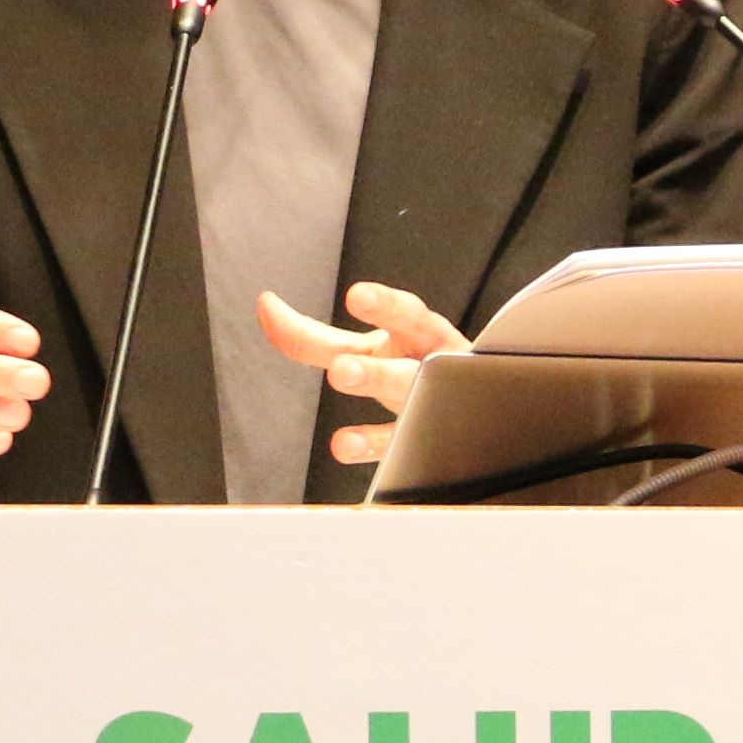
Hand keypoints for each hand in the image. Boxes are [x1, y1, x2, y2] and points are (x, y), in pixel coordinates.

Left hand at [257, 281, 466, 466]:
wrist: (475, 405)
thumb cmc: (409, 369)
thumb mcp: (369, 348)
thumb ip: (313, 336)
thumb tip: (266, 308)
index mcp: (416, 335)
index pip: (400, 314)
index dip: (379, 305)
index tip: (355, 298)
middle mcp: (424, 364)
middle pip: (407, 362)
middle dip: (376, 364)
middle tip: (343, 366)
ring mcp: (429, 403)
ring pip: (409, 396)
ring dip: (376, 385)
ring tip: (342, 377)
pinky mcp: (426, 438)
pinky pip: (399, 442)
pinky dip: (371, 443)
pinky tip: (343, 444)